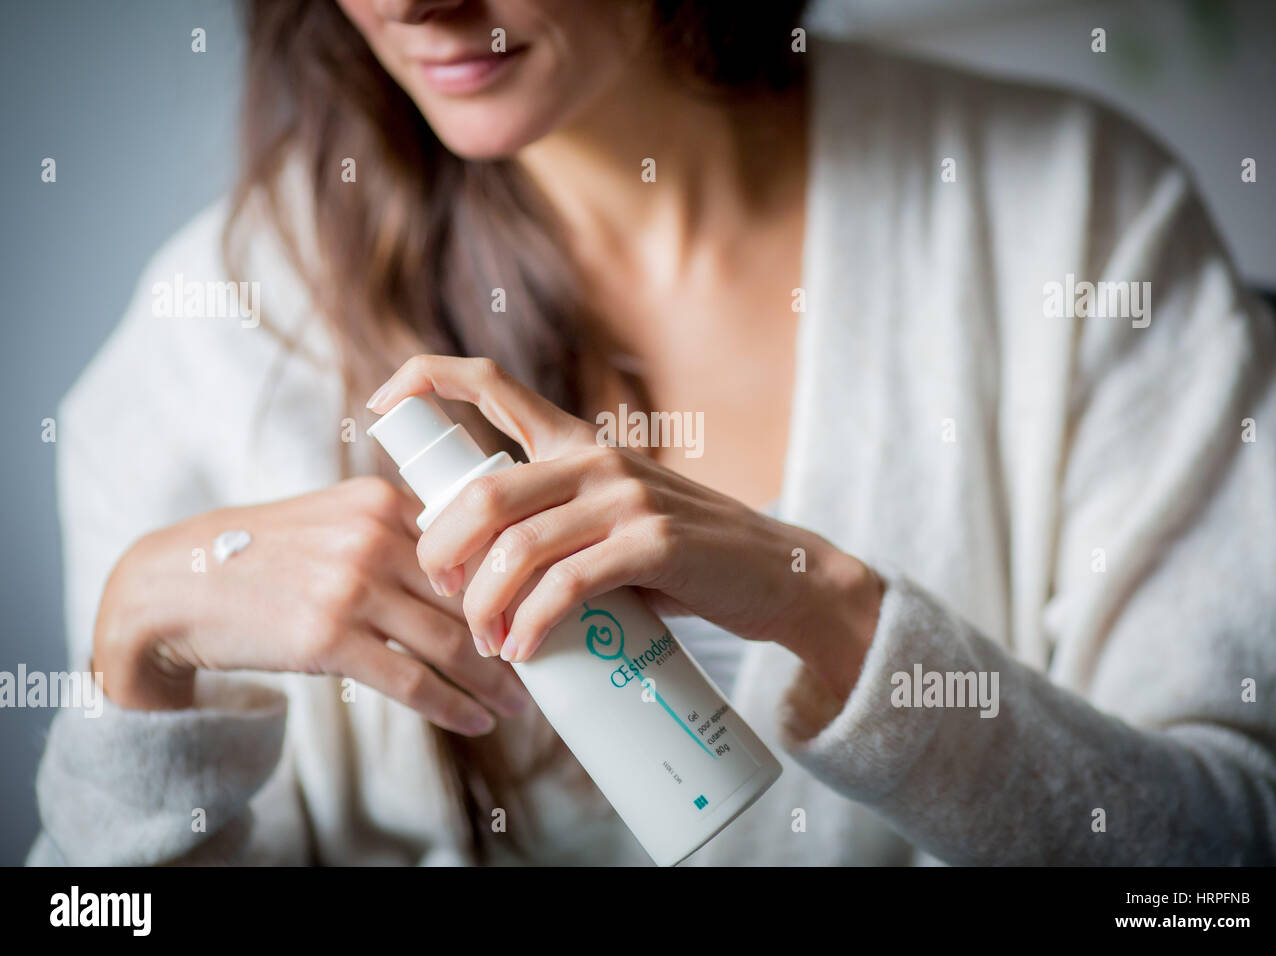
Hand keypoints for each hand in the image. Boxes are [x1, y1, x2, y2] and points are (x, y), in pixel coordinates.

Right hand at [94, 477, 528, 734]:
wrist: (179, 584)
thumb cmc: (263, 552)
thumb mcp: (332, 517)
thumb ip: (396, 531)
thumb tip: (468, 569)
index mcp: (382, 502)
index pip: (472, 543)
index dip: (513, 581)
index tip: (540, 606)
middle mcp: (374, 539)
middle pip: (469, 595)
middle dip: (513, 634)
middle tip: (544, 661)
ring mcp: (352, 589)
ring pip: (449, 642)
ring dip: (493, 679)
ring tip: (518, 702)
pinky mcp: (329, 640)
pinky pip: (410, 680)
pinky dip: (452, 706)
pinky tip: (477, 720)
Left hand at [367, 356, 883, 696]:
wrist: (774, 577)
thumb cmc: (680, 560)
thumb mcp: (611, 521)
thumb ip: (554, 524)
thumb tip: (474, 569)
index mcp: (577, 442)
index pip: (490, 382)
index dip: (424, 378)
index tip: (377, 403)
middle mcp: (595, 456)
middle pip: (481, 494)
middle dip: (441, 553)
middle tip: (444, 598)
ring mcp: (626, 496)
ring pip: (515, 546)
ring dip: (483, 605)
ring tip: (486, 641)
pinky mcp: (654, 543)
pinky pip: (566, 585)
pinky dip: (533, 624)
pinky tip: (524, 651)